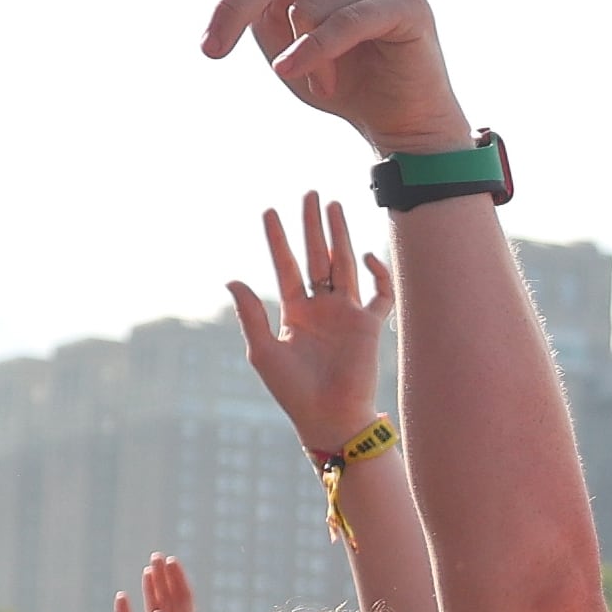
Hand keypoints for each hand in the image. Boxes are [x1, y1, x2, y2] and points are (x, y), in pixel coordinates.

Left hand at [199, 0, 471, 155]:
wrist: (393, 124)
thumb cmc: (334, 76)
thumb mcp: (275, 27)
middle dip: (236, 8)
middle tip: (209, 49)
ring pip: (308, 1)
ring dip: (299, 50)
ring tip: (315, 80)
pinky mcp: (408, 3)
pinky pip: (344, 21)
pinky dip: (317, 52)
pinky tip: (306, 78)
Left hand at [223, 196, 393, 453]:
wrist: (329, 417)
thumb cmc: (293, 391)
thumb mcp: (263, 351)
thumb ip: (250, 314)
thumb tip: (232, 279)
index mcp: (294, 313)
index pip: (286, 266)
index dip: (277, 239)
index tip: (269, 211)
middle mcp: (322, 308)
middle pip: (318, 257)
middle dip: (312, 226)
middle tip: (310, 194)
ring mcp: (347, 315)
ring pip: (345, 265)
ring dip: (339, 236)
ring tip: (333, 206)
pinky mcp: (370, 326)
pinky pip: (379, 293)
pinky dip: (376, 273)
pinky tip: (364, 255)